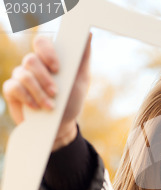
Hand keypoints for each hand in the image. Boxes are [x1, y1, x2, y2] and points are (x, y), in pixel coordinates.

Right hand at [2, 33, 91, 150]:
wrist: (60, 126)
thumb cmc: (71, 100)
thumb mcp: (81, 81)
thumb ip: (83, 58)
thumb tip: (89, 34)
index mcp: (49, 59)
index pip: (42, 42)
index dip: (47, 52)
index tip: (57, 68)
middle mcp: (33, 65)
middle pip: (31, 60)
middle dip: (44, 78)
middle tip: (56, 92)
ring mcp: (21, 77)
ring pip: (23, 75)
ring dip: (39, 92)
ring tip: (51, 106)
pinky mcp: (12, 91)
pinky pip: (14, 87)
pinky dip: (28, 98)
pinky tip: (36, 107)